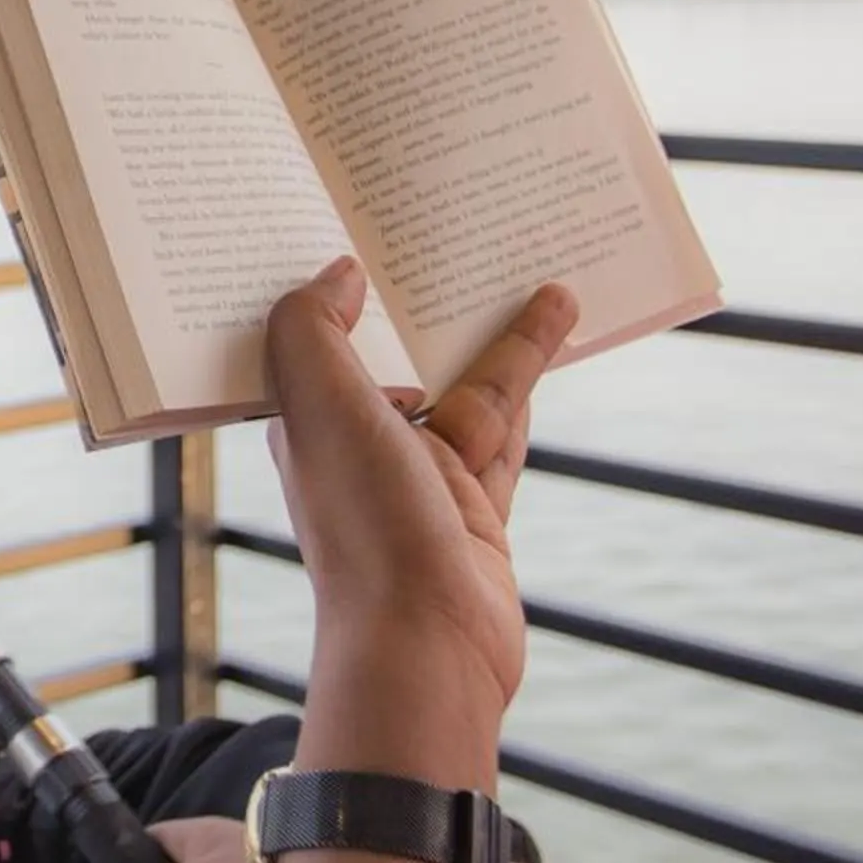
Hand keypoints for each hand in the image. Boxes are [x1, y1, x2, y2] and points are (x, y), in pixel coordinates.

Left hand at [266, 261, 577, 738]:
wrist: (428, 645)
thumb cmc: (366, 527)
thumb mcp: (319, 407)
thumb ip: (311, 329)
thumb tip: (337, 270)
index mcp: (306, 422)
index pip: (315, 334)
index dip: (333, 279)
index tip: (356, 217)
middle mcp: (358, 446)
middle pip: (399, 352)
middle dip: (427, 296)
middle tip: (460, 222)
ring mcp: (422, 478)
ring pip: (468, 384)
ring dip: (503, 331)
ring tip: (541, 264)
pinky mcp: (478, 506)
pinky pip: (510, 426)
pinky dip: (532, 375)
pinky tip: (556, 326)